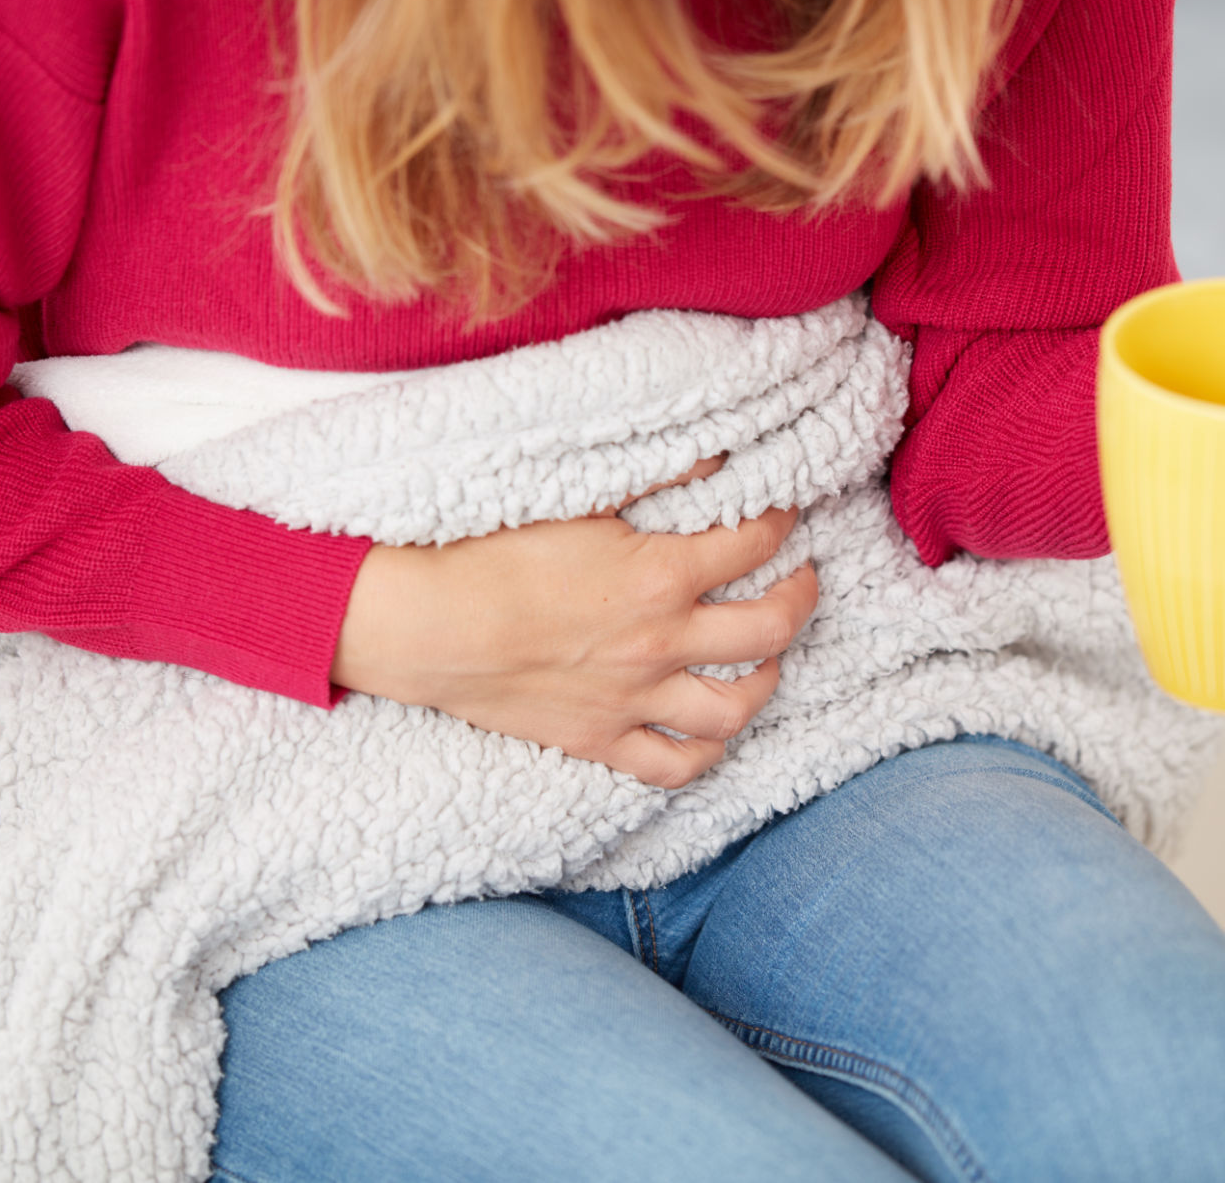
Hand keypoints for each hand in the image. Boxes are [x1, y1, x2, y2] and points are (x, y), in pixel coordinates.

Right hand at [331, 456, 818, 788]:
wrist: (424, 625)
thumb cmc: (489, 552)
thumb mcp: (579, 498)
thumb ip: (656, 477)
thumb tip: (716, 458)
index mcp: (661, 574)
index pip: (756, 543)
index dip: (781, 522)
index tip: (783, 513)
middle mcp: (662, 642)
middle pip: (770, 629)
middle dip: (799, 598)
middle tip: (800, 580)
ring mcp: (634, 700)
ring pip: (734, 709)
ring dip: (766, 681)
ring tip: (766, 658)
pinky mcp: (599, 740)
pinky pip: (673, 766)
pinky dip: (704, 754)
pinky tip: (712, 733)